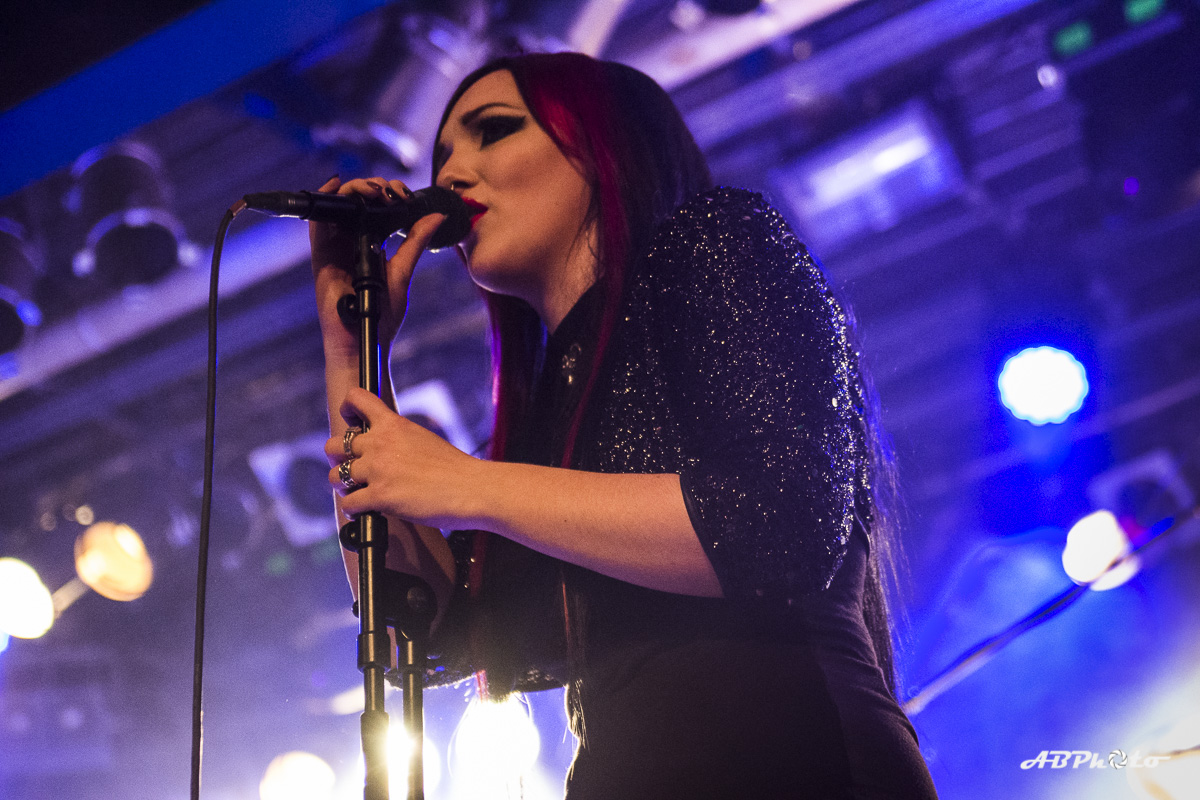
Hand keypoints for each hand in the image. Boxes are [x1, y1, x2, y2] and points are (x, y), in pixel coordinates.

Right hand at [309, 176, 446, 359]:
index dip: (388, 195)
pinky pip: (316, 225)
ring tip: (371, 189)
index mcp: (372, 246)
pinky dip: (323, 203)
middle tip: (390, 191)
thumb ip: (415, 242)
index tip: (405, 194)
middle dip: (373, 188)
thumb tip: (436, 216)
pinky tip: (335, 185)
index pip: (377, 210)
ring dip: (352, 191)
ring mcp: (335, 249)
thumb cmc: (383, 315)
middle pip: (357, 204)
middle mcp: (351, 244)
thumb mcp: (403, 271)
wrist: (365, 341)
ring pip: (338, 209)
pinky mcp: (320, 257)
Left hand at [326, 387, 482, 528]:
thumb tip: (383, 451)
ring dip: (344, 487)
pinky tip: (366, 512)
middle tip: (351, 469)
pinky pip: (349, 504)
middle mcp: (380, 443)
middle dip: (338, 459)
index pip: (356, 399)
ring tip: (358, 493)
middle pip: (333, 445)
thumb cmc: (455, 469)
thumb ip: (398, 440)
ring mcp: (378, 470)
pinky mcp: (380, 497)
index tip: (352, 424)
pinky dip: (354, 511)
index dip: (346, 410)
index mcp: (393, 425)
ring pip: (335, 477)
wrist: (473, 488)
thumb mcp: (422, 439)